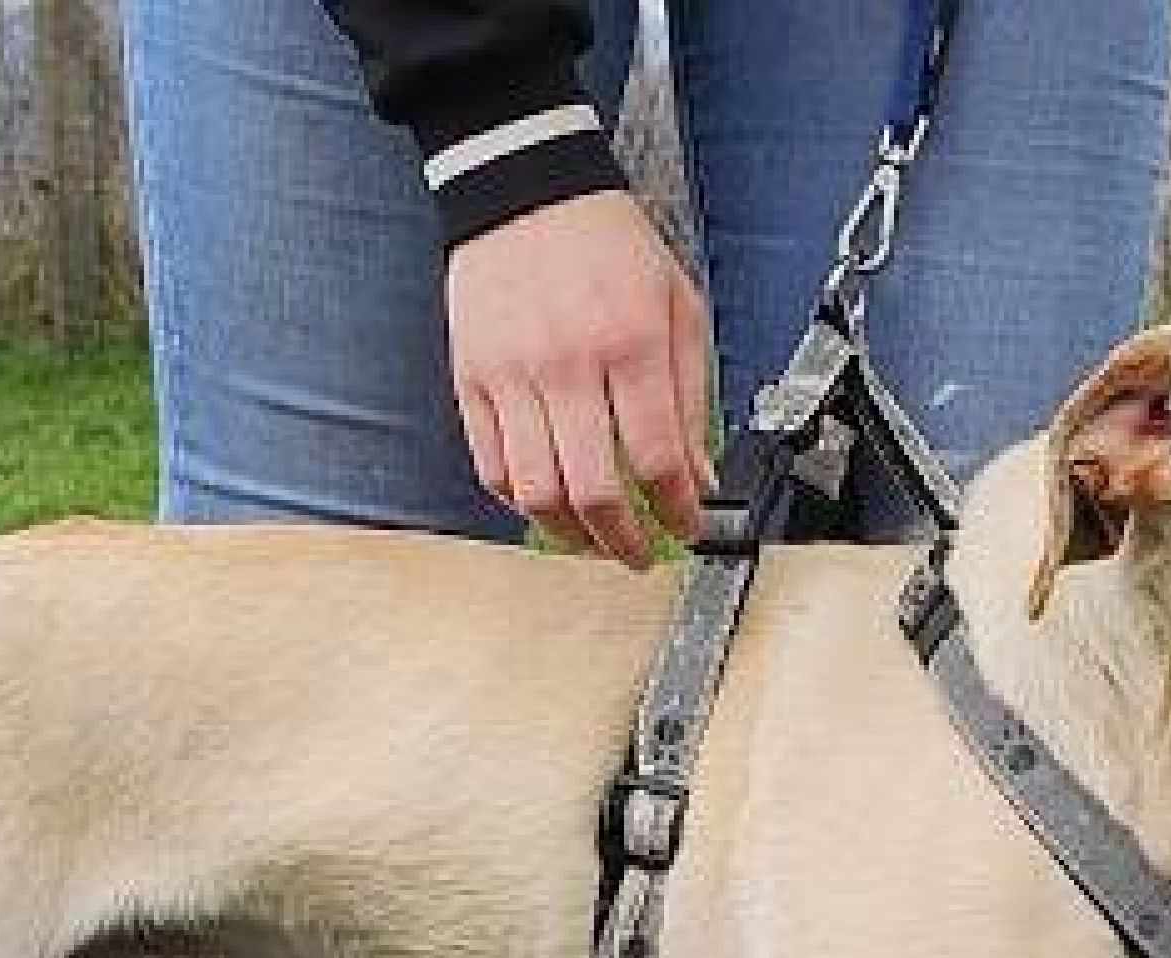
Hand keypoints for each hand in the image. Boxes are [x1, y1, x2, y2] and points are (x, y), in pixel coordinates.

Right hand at [445, 191, 714, 567]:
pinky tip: (547, 503)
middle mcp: (569, 364)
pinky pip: (492, 466)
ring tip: (592, 540)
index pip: (657, 456)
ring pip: (537, 492)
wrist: (525, 189)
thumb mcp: (676, 303)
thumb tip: (698, 471)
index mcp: (630, 341)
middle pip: (595, 490)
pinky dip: (521, 501)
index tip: (687, 524)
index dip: (678, 508)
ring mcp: (513, 376)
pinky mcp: (472, 380)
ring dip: (570, 534)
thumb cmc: (605, 243)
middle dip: (625, 541)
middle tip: (639, 554)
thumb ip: (691, 390)